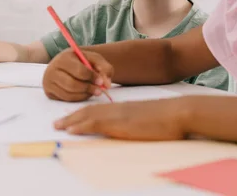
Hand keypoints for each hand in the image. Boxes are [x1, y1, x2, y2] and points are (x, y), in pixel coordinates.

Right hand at [42, 49, 113, 101]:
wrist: (67, 64)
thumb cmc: (82, 61)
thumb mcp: (94, 59)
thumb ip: (104, 68)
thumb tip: (107, 84)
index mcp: (64, 57)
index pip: (79, 71)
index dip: (92, 78)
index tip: (101, 82)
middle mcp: (53, 69)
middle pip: (72, 84)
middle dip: (88, 89)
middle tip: (100, 91)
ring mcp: (49, 81)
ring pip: (69, 94)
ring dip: (84, 95)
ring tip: (93, 91)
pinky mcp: (49, 92)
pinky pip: (65, 99)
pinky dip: (78, 98)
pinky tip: (84, 93)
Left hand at [53, 97, 188, 140]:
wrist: (179, 113)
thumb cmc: (170, 118)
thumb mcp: (150, 118)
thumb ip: (138, 121)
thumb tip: (134, 128)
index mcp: (125, 108)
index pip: (99, 110)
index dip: (83, 113)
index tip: (72, 118)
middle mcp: (118, 109)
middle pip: (89, 111)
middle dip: (72, 117)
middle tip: (57, 122)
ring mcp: (119, 115)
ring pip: (89, 116)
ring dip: (71, 121)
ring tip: (58, 126)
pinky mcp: (121, 123)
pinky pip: (96, 124)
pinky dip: (81, 125)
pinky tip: (71, 129)